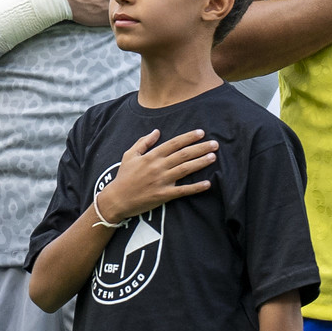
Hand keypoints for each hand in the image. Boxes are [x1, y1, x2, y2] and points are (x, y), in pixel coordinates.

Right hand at [94, 129, 215, 222]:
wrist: (116, 199)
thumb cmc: (123, 177)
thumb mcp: (130, 155)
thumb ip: (143, 142)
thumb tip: (156, 131)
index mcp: (151, 156)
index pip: (174, 143)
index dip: (188, 137)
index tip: (201, 133)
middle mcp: (158, 167)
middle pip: (183, 154)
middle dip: (200, 148)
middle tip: (215, 144)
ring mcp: (162, 181)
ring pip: (185, 169)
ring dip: (201, 163)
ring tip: (213, 157)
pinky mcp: (163, 195)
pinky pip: (182, 190)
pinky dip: (196, 187)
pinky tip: (207, 184)